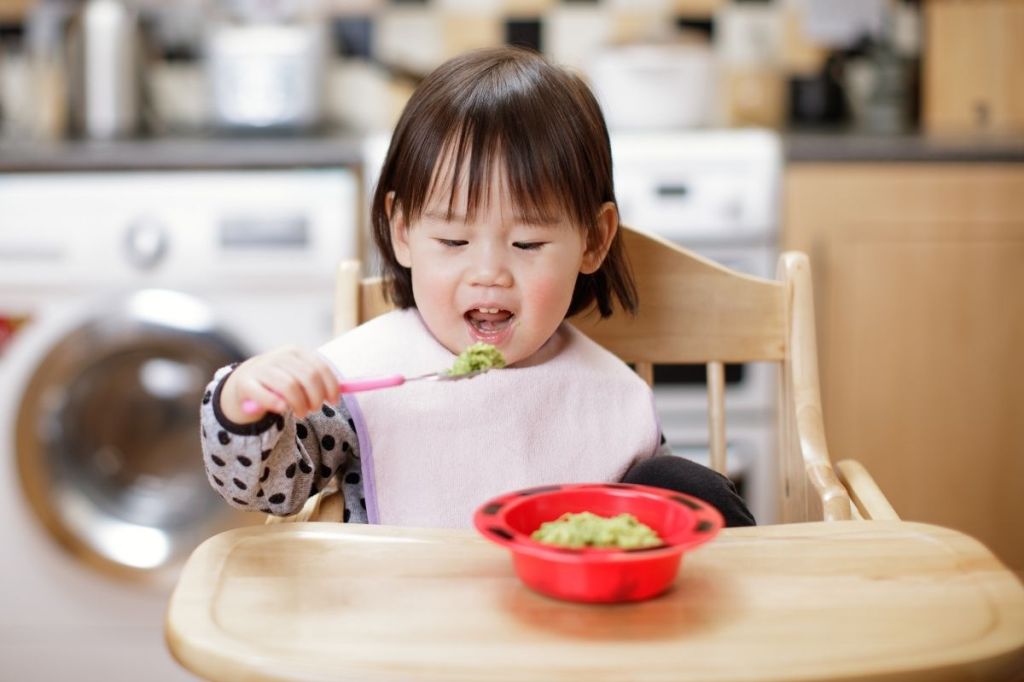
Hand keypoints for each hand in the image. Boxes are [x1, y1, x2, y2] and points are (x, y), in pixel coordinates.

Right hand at [219, 346, 339, 423]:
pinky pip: (266, 396)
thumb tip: (348, 388)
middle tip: (314, 410)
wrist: (243, 382)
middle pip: (308, 378)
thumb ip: (319, 380)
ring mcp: (261, 368)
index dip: (331, 387)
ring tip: (300, 413)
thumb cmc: (280, 382)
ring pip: (290, 387)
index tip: (333, 402)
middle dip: (316, 398)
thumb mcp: (299, 376)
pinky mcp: (246, 383)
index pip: (320, 368)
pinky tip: (282, 409)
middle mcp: (279, 356)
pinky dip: (278, 405)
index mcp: (295, 352)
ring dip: (300, 405)